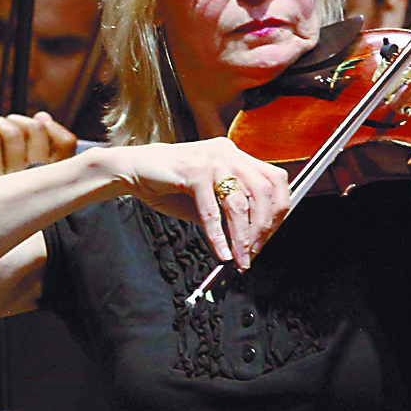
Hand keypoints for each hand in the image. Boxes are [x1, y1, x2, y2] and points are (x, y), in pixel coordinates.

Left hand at [0, 110, 79, 179]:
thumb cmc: (10, 197)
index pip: (66, 142)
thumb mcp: (33, 177)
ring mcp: (14, 180)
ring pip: (13, 134)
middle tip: (10, 123)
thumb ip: (43, 147)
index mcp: (55, 179)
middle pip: (36, 130)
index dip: (52, 126)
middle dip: (21, 120)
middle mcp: (38, 179)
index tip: (39, 122)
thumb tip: (42, 117)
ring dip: (2, 122)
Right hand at [105, 137, 289, 269]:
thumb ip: (227, 215)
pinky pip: (212, 210)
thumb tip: (248, 242)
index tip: (266, 238)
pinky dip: (218, 235)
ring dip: (242, 237)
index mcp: (236, 156)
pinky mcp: (194, 170)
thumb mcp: (206, 200)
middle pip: (265, 191)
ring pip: (240, 203)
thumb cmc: (168, 184)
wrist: (132, 170)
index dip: (277, 212)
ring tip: (239, 258)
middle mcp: (228, 153)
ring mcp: (212, 159)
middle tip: (254, 252)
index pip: (274, 180)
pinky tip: (220, 250)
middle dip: (264, 228)